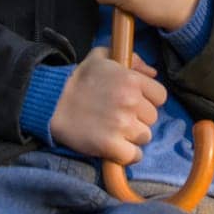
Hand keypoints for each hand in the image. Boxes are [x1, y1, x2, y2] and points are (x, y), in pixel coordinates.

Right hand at [49, 47, 166, 163]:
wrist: (52, 104)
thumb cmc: (78, 79)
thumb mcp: (102, 57)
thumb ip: (132, 60)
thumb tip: (153, 73)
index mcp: (131, 80)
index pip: (160, 96)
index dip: (149, 100)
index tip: (136, 103)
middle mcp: (130, 102)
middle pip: (153, 118)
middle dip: (139, 118)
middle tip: (121, 117)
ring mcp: (121, 125)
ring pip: (145, 137)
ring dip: (133, 136)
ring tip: (116, 131)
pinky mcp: (110, 145)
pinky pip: (134, 155)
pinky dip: (127, 154)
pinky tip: (116, 147)